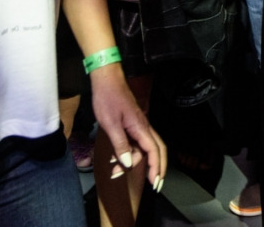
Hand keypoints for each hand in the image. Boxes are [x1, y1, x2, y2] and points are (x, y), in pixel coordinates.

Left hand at [89, 63, 166, 190]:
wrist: (106, 79)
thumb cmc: (108, 99)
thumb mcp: (110, 123)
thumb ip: (120, 144)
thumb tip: (130, 164)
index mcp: (140, 127)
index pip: (153, 151)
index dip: (155, 168)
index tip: (154, 183)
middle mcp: (143, 127)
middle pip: (157, 149)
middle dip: (157, 167)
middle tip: (154, 184)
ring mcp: (138, 124)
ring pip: (145, 146)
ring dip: (136, 161)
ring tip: (117, 172)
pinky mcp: (132, 123)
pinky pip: (136, 141)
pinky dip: (130, 152)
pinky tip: (115, 158)